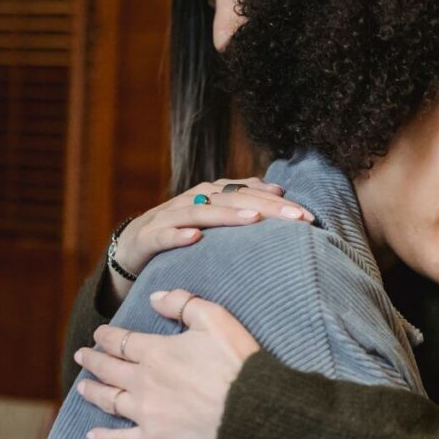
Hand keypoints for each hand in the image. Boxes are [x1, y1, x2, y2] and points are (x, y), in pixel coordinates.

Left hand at [75, 289, 258, 438]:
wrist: (248, 410)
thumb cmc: (235, 362)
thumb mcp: (215, 318)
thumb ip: (182, 303)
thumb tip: (154, 298)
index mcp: (155, 352)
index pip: (121, 341)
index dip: (107, 336)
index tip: (99, 334)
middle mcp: (142, 381)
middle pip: (109, 369)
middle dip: (93, 360)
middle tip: (82, 356)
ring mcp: (145, 412)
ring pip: (109, 400)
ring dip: (92, 392)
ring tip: (82, 387)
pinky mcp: (154, 438)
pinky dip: (104, 437)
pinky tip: (92, 435)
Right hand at [109, 178, 313, 301]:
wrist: (130, 249)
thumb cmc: (180, 233)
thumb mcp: (213, 217)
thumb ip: (242, 200)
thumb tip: (278, 189)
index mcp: (210, 194)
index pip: (249, 193)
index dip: (279, 203)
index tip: (309, 216)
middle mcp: (191, 199)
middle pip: (231, 199)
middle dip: (265, 207)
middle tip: (295, 218)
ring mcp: (167, 217)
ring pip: (199, 212)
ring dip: (227, 216)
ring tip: (253, 219)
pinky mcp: (145, 239)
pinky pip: (161, 236)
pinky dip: (177, 235)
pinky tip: (194, 238)